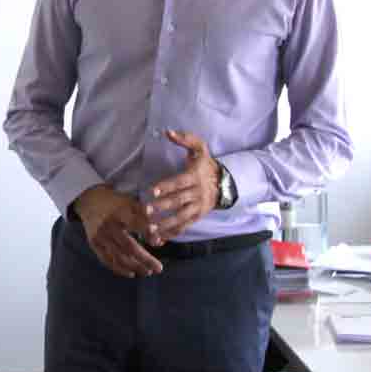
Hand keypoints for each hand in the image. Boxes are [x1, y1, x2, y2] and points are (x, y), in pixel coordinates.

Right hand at [74, 184, 161, 278]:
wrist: (89, 201)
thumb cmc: (117, 203)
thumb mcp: (131, 202)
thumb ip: (146, 219)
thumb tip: (161, 241)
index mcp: (120, 212)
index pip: (136, 224)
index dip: (148, 234)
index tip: (159, 242)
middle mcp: (108, 225)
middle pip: (129, 246)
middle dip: (145, 259)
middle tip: (159, 268)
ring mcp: (100, 236)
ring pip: (119, 256)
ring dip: (135, 267)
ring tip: (148, 272)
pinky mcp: (94, 244)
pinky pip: (107, 260)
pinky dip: (120, 269)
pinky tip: (131, 273)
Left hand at [145, 130, 218, 244]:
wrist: (224, 182)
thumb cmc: (205, 163)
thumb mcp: (199, 148)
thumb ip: (185, 139)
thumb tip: (167, 132)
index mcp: (195, 176)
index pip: (179, 182)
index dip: (166, 186)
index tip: (152, 191)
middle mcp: (197, 192)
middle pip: (179, 201)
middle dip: (163, 207)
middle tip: (146, 211)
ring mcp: (198, 206)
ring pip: (182, 217)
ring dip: (166, 224)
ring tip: (151, 229)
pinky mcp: (198, 216)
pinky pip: (185, 226)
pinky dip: (172, 233)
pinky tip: (159, 239)